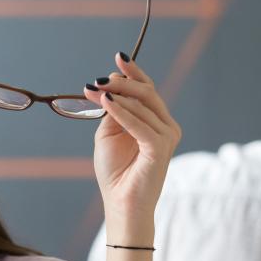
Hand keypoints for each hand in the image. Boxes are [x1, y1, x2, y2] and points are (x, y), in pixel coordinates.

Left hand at [83, 53, 180, 241]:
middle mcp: (166, 126)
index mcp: (155, 121)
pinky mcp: (160, 147)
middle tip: (97, 79)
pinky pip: (141, 124)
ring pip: (143, 105)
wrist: (121, 203)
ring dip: (116, 95)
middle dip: (121, 82)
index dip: (134, 72)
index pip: (148, 90)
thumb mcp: (108, 135)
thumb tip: (109, 88)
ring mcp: (167, 136)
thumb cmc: (115, 173)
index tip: (118, 57)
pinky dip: (122, 112)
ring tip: (94, 90)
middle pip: (146, 93)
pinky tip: (106, 103)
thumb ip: (112, 112)